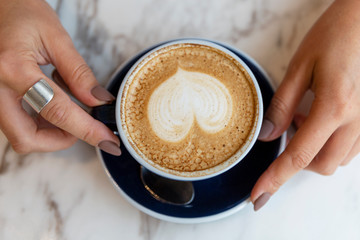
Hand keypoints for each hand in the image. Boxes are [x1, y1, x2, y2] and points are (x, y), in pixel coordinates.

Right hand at [0, 0, 120, 154]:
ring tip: (69, 108)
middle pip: (27, 137)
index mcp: (13, 68)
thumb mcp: (56, 38)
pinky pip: (15, 124)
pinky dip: (39, 124)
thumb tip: (99, 102)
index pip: (58, 111)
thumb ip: (78, 73)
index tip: (107, 140)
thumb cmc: (21, 12)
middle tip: (84, 128)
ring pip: (19, 135)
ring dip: (50, 134)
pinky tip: (52, 106)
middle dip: (60, 141)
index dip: (87, 130)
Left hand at [251, 0, 359, 209]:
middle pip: (320, 165)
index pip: (298, 156)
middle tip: (290, 125)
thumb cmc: (337, 33)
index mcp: (334, 107)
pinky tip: (327, 116)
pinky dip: (333, 142)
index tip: (258, 196)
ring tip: (309, 114)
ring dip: (316, 149)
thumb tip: (267, 135)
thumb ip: (282, 104)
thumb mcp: (301, 65)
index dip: (275, 179)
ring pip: (338, 160)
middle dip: (298, 159)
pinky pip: (353, 147)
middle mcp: (358, 120)